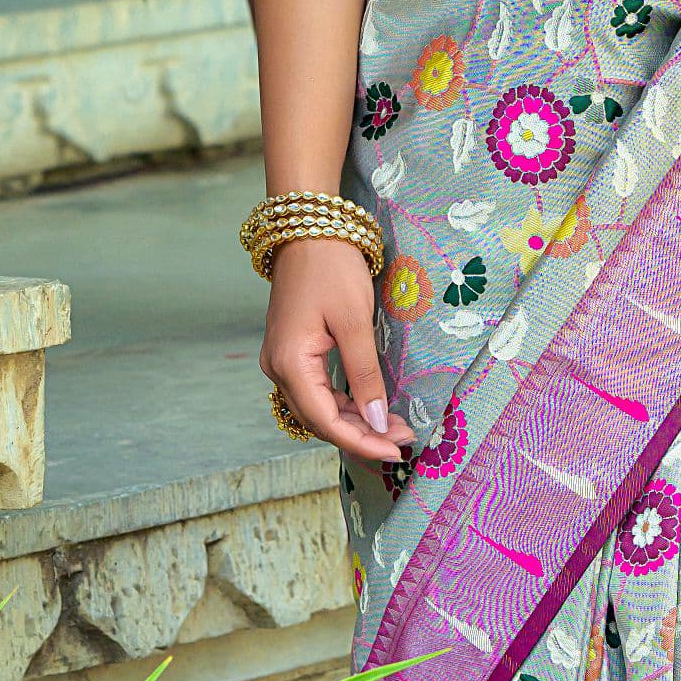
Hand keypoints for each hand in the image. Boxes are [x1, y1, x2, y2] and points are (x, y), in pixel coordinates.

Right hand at [260, 241, 409, 465]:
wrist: (309, 229)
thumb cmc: (332, 269)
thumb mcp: (356, 323)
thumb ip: (365, 376)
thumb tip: (376, 421)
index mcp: (290, 364)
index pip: (325, 421)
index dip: (361, 442)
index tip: (395, 451)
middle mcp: (278, 369)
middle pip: (319, 420)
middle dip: (361, 434)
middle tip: (403, 440)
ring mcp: (281, 361)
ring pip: (317, 408)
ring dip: (354, 421)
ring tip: (393, 427)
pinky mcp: (291, 353)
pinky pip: (315, 391)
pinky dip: (343, 403)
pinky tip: (370, 407)